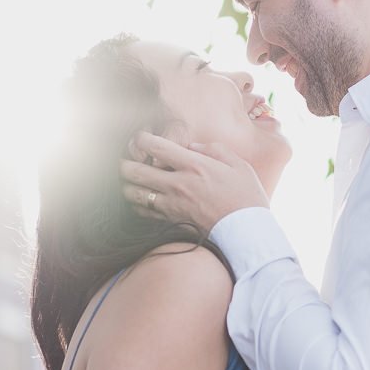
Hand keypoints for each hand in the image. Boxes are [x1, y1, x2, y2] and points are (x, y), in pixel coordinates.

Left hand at [120, 133, 269, 233]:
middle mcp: (178, 184)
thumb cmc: (246, 197)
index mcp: (193, 165)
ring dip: (126, 185)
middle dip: (124, 163)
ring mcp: (172, 205)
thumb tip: (193, 146)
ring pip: (134, 194)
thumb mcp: (238, 164)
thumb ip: (214, 149)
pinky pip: (143, 212)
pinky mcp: (171, 221)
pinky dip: (136, 204)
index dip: (141, 139)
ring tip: (127, 180)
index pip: (156, 147)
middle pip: (135, 171)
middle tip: (123, 160)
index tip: (140, 138)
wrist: (247, 231)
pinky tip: (138, 199)